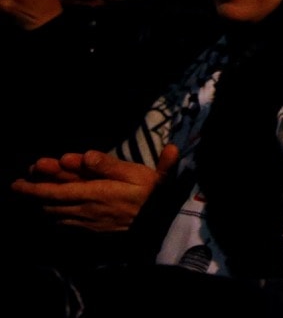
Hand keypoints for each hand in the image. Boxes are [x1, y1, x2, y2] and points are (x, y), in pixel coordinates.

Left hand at [11, 145, 178, 232]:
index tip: (17, 183)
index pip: (55, 191)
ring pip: (56, 214)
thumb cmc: (152, 193)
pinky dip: (55, 217)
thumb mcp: (137, 173)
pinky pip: (66, 224)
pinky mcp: (94, 229)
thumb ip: (110, 164)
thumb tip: (86, 155)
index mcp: (93, 193)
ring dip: (42, 205)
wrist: (162, 223)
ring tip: (33, 196)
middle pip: (50, 203)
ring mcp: (88, 222)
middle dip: (33, 194)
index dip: (33, 188)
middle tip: (20, 185)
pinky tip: (54, 213)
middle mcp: (85, 209)